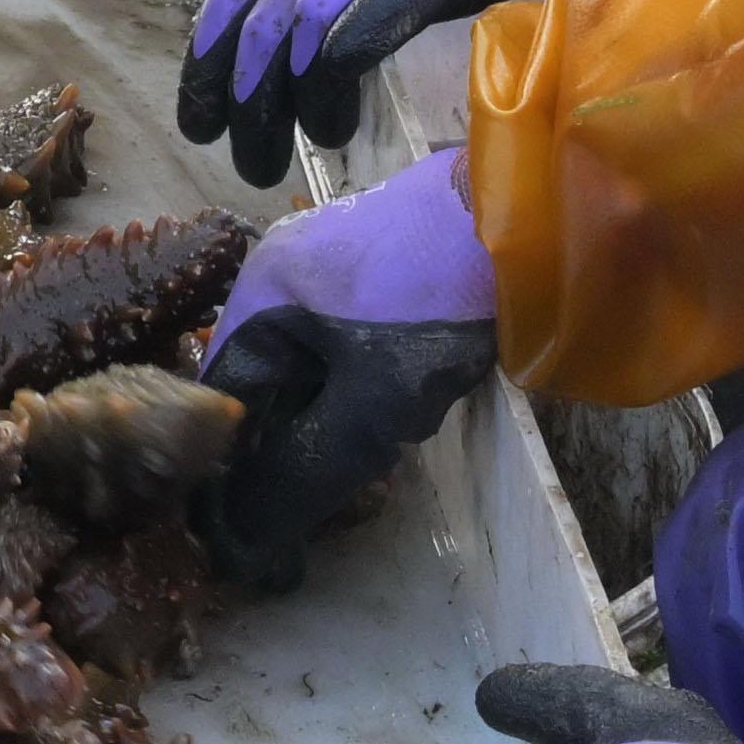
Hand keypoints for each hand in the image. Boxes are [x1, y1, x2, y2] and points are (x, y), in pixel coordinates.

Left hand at [184, 0, 614, 177]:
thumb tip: (321, 16)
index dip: (209, 58)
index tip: (200, 113)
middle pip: (256, 20)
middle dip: (237, 99)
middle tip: (242, 160)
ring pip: (292, 28)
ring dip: (279, 102)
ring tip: (291, 152)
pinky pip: (356, 25)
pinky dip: (330, 78)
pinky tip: (334, 119)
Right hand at [194, 154, 500, 586]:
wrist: (523, 210)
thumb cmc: (434, 302)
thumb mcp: (374, 402)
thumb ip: (309, 468)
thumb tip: (250, 533)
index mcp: (259, 294)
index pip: (220, 395)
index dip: (227, 466)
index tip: (247, 526)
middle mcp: (280, 272)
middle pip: (261, 380)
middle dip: (278, 448)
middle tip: (302, 514)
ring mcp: (329, 264)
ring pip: (304, 365)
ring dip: (318, 421)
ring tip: (344, 477)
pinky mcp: (375, 267)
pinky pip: (340, 344)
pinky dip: (350, 390)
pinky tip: (383, 422)